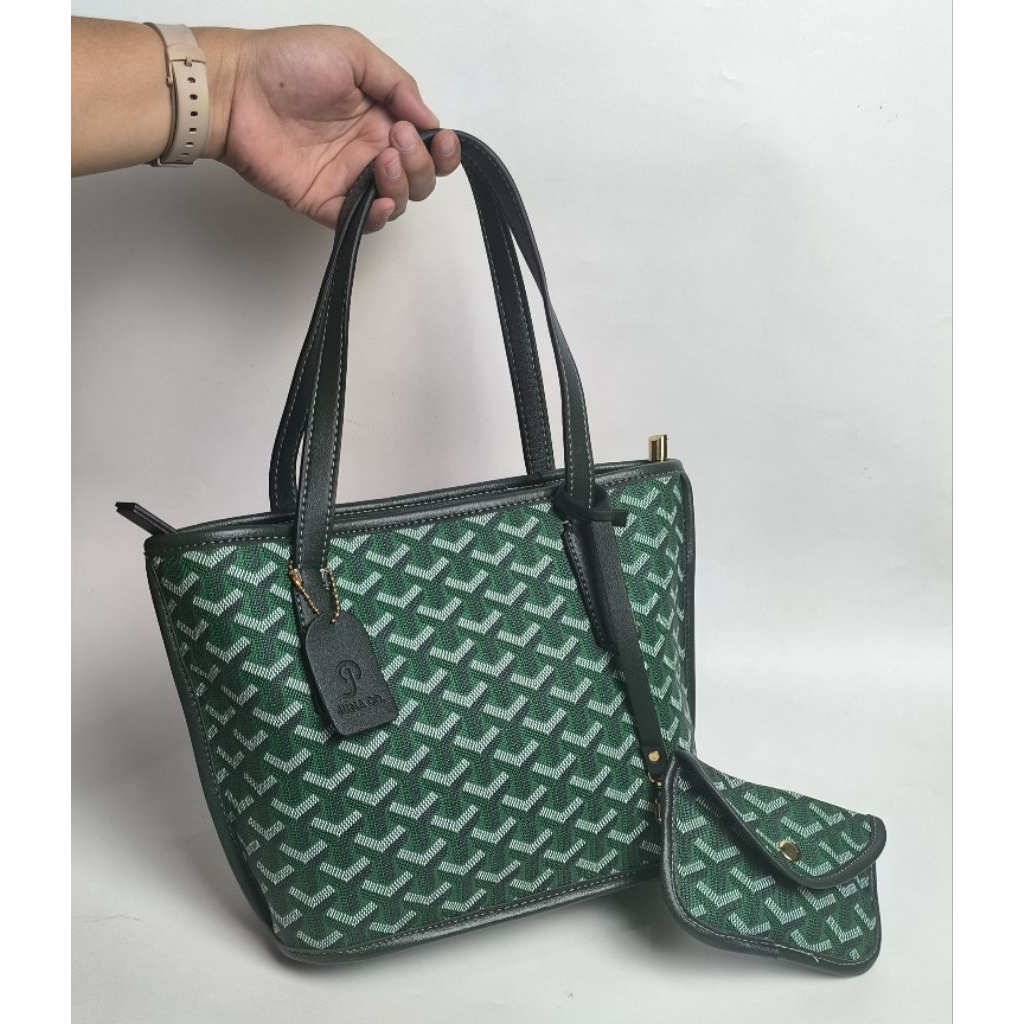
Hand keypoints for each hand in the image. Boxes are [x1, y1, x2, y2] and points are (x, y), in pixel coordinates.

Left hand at [198, 25, 460, 230]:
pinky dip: (377, 218)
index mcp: (381, 116)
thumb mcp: (354, 53)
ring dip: (402, 185)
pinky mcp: (324, 200)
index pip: (427, 146)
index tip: (440, 140)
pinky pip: (360, 222)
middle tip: (396, 140)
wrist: (236, 87)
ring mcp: (347, 178)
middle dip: (421, 165)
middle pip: (418, 178)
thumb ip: (398, 84)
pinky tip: (379, 201)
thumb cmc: (288, 62)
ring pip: (396, 201)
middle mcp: (369, 150)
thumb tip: (430, 120)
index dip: (443, 150)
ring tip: (382, 159)